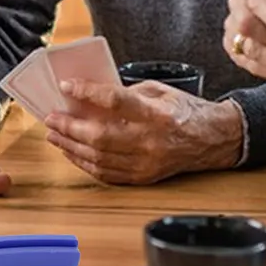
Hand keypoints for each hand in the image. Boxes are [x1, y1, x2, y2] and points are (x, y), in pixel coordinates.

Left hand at [44, 80, 243, 184]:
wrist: (213, 140)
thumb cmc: (186, 111)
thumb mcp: (160, 90)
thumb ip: (127, 92)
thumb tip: (93, 95)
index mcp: (156, 114)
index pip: (114, 102)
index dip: (87, 93)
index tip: (66, 87)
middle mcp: (150, 141)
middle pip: (99, 136)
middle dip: (69, 127)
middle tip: (51, 118)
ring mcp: (146, 163)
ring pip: (98, 158)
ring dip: (71, 147)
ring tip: (54, 135)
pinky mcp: (143, 178)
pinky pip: (107, 174)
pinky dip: (85, 164)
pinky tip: (73, 153)